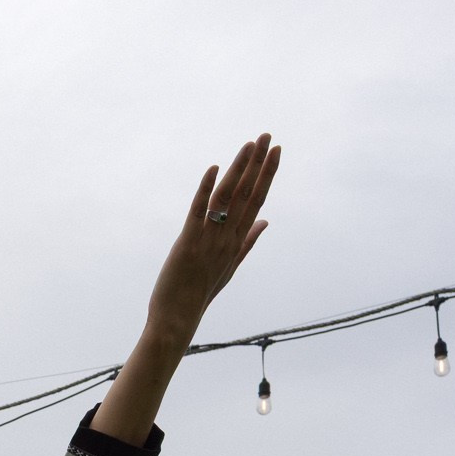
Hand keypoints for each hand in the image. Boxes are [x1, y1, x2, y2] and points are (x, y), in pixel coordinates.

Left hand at [142, 136, 279, 347]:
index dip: (267, 175)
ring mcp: (209, 240)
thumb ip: (248, 241)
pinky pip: (199, 212)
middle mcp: (227, 238)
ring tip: (250, 144)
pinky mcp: (187, 243)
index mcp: (237, 241)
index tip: (277, 151)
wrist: (178, 319)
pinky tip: (214, 168)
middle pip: (247, 194)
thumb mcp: (230, 266)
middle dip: (259, 163)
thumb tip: (266, 221)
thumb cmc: (201, 293)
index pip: (257, 200)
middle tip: (269, 136)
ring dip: (239, 169)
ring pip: (227, 198)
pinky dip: (206, 189)